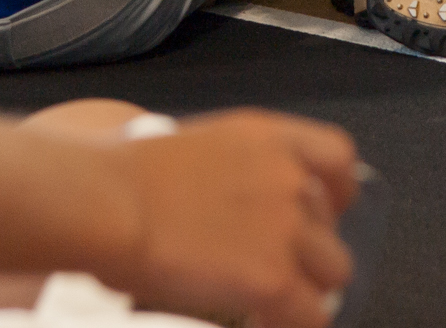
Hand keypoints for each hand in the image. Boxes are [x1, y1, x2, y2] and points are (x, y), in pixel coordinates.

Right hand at [106, 110, 358, 327]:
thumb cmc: (122, 175)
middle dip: (309, 249)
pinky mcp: (274, 279)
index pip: (337, 157)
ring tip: (271, 304)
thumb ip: (230, 171)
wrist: (108, 201)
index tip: (320, 212)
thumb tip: (229, 206)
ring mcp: (286, 228)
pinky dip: (291, 324)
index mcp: (266, 136)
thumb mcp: (191, 148)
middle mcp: (287, 176)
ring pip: (333, 272)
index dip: (335, 191)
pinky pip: (312, 316)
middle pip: (332, 224)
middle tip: (276, 268)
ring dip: (306, 289)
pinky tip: (262, 323)